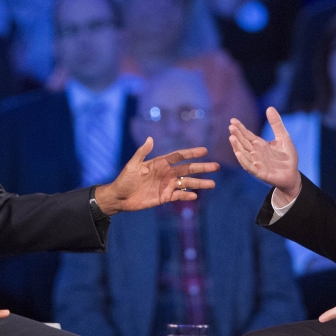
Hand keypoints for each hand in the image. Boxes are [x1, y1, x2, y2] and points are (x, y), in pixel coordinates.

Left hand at [94, 138, 219, 214]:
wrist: (120, 197)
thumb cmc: (125, 179)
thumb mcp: (133, 165)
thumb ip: (142, 152)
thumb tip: (151, 138)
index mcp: (160, 163)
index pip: (179, 156)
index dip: (191, 153)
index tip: (204, 151)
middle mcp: (166, 173)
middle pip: (188, 169)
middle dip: (202, 168)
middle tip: (216, 166)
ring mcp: (167, 185)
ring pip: (187, 183)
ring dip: (200, 183)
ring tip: (212, 184)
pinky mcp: (165, 197)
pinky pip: (179, 196)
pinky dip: (187, 196)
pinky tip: (195, 196)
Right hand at [229, 107, 300, 205]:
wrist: (293, 175)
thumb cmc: (287, 158)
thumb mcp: (284, 137)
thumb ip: (276, 124)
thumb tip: (269, 108)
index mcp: (260, 145)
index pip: (247, 135)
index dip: (240, 128)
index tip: (232, 120)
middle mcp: (255, 153)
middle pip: (243, 143)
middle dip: (237, 135)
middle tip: (231, 127)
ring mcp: (256, 163)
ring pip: (244, 154)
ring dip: (237, 147)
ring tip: (232, 138)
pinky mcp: (260, 173)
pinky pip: (250, 166)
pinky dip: (243, 160)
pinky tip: (238, 153)